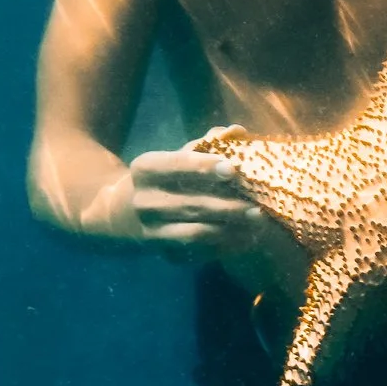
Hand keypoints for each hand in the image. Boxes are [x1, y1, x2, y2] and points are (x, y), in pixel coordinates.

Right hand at [126, 128, 271, 261]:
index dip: (205, 167)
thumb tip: (237, 131)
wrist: (127, 214)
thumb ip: (208, 144)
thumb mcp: (178, 156)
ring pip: (198, 233)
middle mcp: (145, 202)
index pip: (177, 166)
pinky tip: (249, 236)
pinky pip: (202, 252)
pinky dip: (228, 245)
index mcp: (146, 169)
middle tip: (259, 203)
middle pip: (193, 204)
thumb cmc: (167, 178)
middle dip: (230, 204)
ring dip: (232, 228)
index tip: (233, 169)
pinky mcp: (166, 254)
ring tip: (259, 220)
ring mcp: (153, 231)